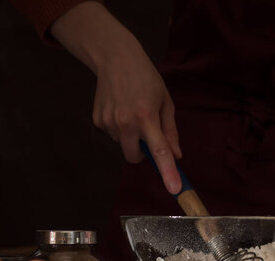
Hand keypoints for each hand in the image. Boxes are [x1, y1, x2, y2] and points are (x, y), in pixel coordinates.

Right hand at [93, 48, 182, 193]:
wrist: (115, 58)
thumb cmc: (146, 79)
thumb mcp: (165, 102)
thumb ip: (171, 132)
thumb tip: (177, 156)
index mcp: (147, 117)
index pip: (159, 151)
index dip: (167, 171)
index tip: (174, 189)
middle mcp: (125, 122)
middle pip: (135, 157)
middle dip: (142, 153)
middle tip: (147, 133)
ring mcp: (108, 122)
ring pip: (123, 146)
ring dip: (130, 137)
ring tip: (132, 112)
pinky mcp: (97, 120)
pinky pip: (112, 136)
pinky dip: (118, 129)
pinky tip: (120, 109)